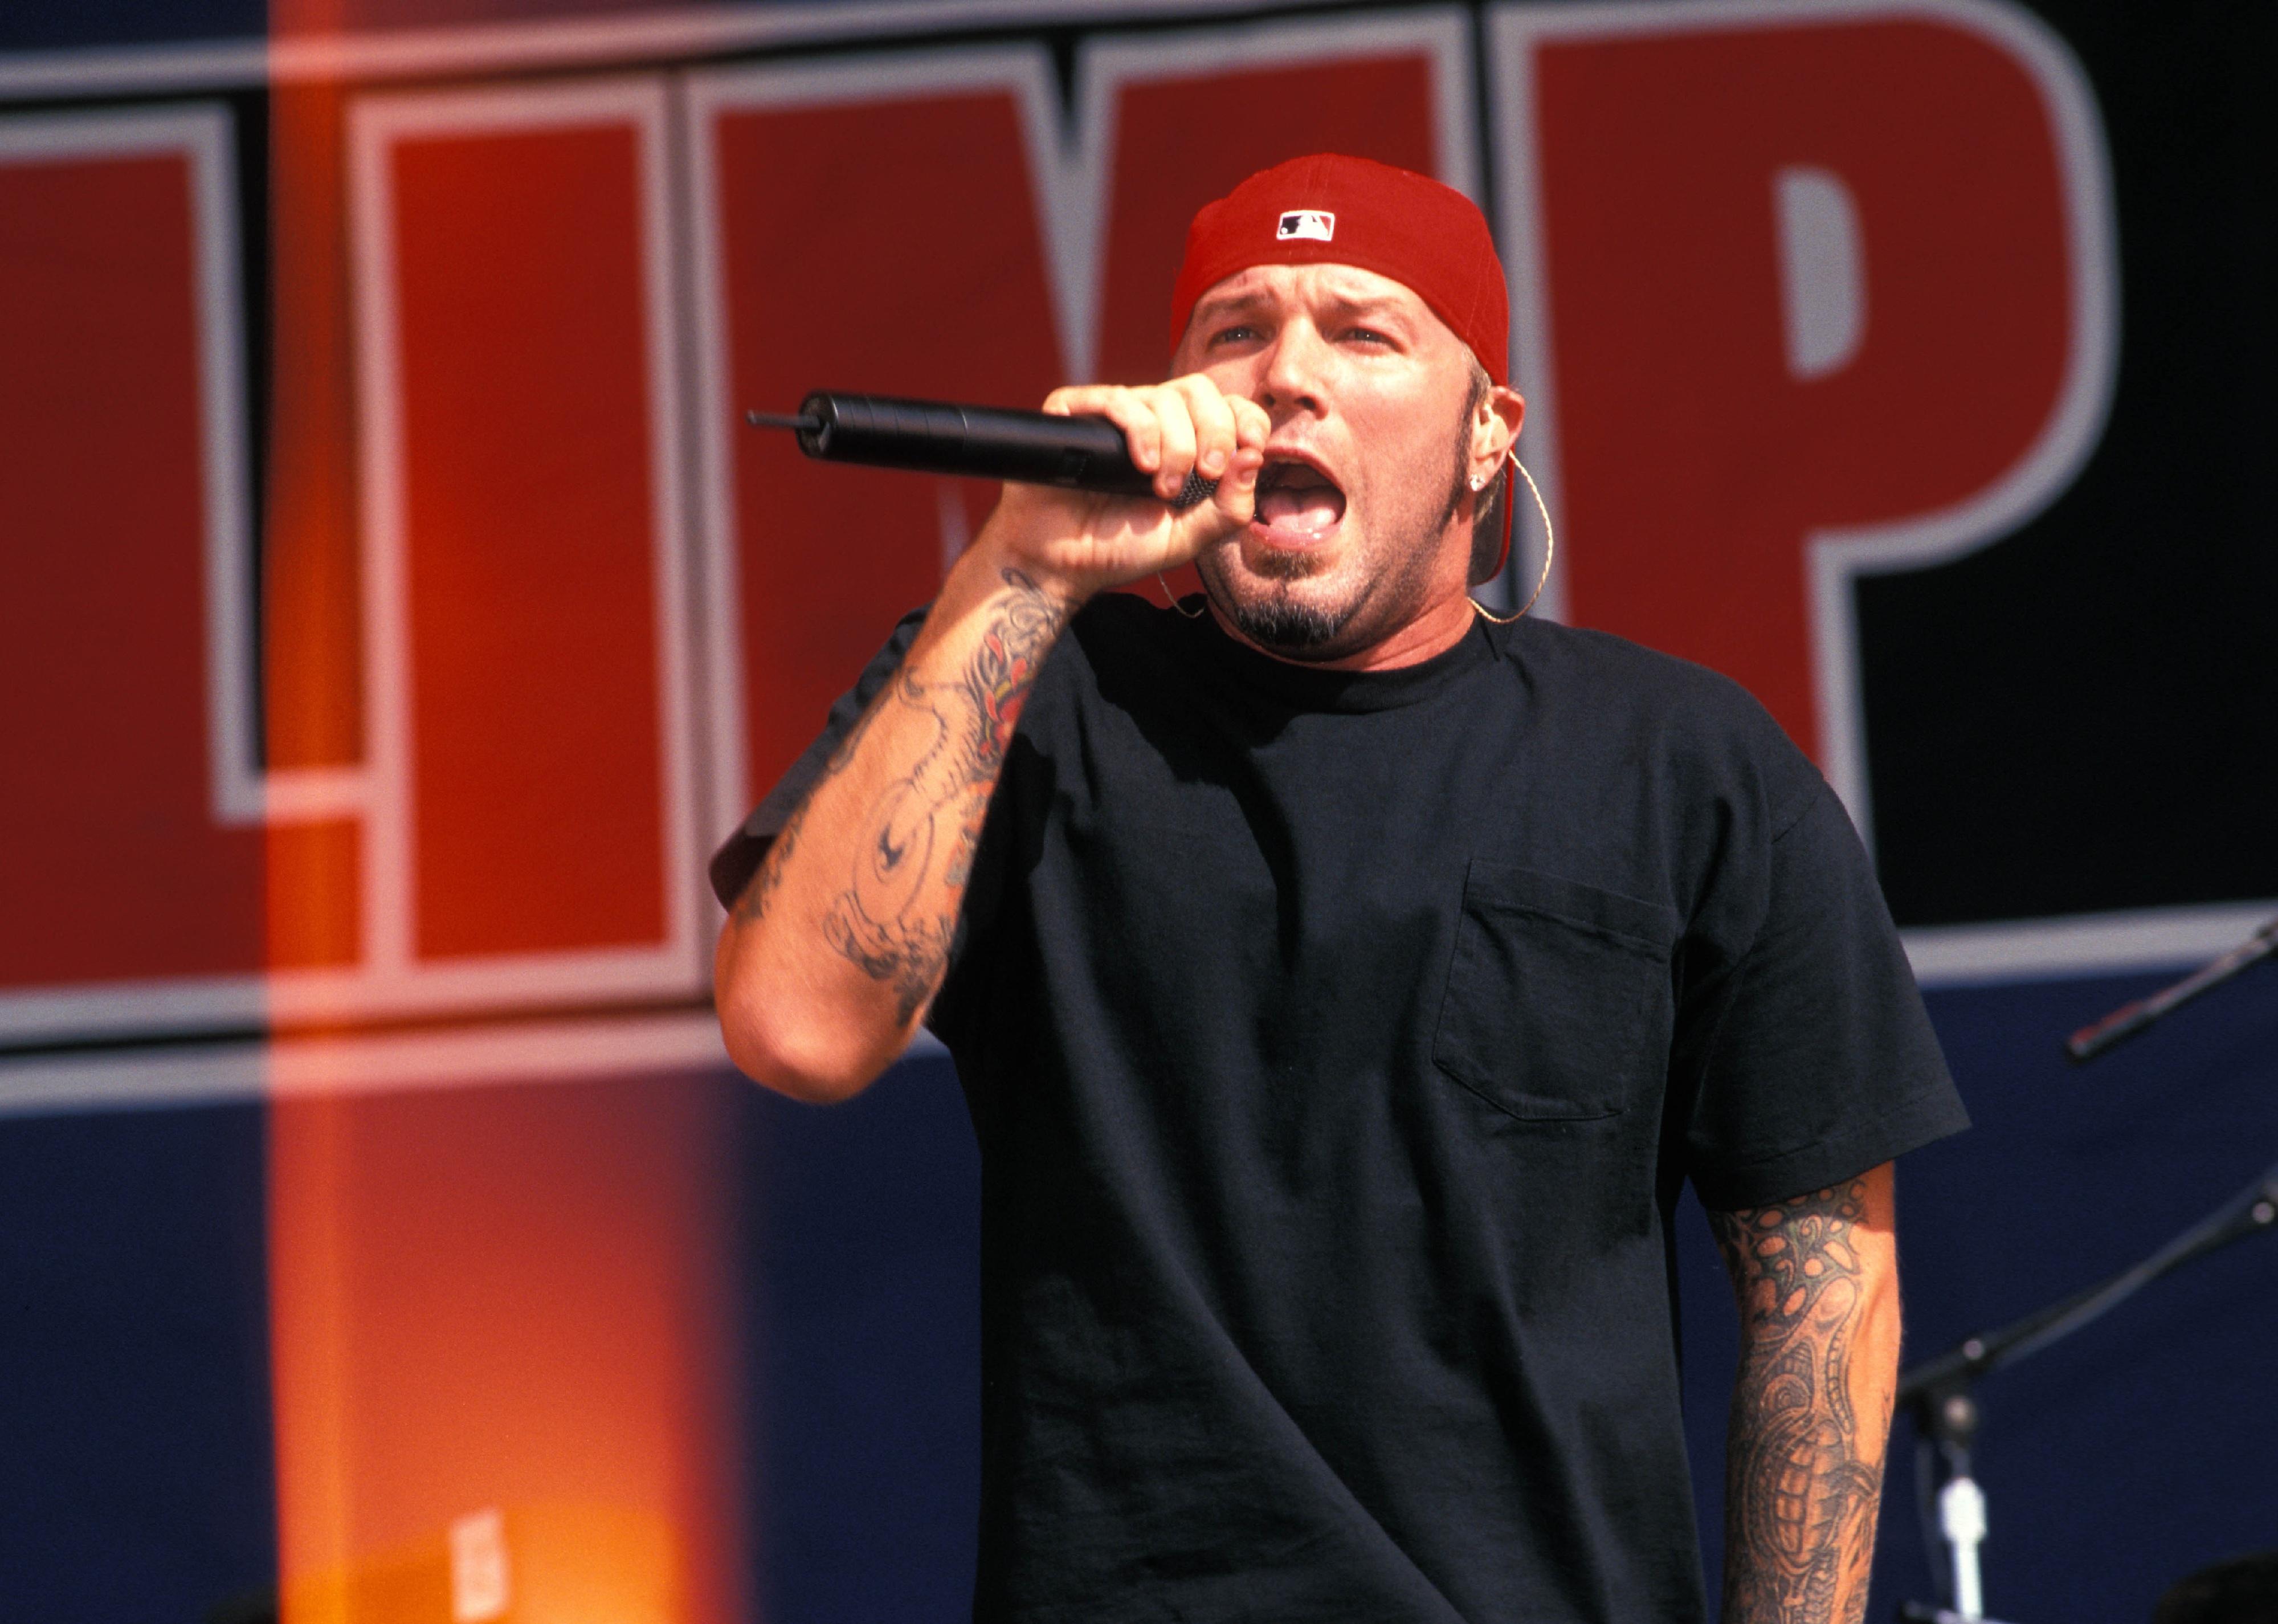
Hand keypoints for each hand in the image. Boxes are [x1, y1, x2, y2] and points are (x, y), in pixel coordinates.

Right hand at [969, 375, 1267, 599]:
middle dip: (1215, 432)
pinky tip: (1141, 466)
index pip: (1229, 406)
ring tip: (1161, 489)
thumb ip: (1229, 509)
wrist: (1059, 564)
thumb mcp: (1189, 539)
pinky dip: (1139, 431)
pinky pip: (1117, 400)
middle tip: (1207, 474)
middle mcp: (1154, 421)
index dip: (1247, 420)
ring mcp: (1115, 415)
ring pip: (1162, 395)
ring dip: (1175, 444)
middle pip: (1200, 389)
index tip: (1249, 450)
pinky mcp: (1076, 413)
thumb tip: (1254, 457)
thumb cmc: (1120, 548)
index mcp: (1186, 442)